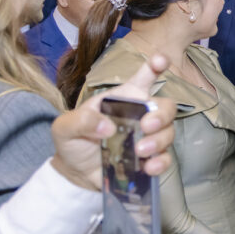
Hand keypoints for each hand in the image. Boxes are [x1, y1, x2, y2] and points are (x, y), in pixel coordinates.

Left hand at [51, 55, 175, 191]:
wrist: (75, 172)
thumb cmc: (74, 140)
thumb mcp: (66, 127)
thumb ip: (82, 121)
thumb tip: (108, 127)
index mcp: (124, 98)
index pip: (145, 76)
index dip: (156, 65)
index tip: (161, 61)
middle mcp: (141, 114)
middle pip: (166, 107)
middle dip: (162, 115)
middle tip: (146, 126)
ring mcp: (149, 137)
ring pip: (168, 132)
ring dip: (158, 141)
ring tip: (139, 151)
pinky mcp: (151, 159)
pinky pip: (166, 158)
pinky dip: (161, 162)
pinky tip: (149, 167)